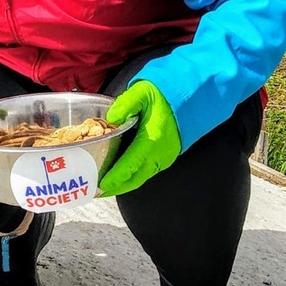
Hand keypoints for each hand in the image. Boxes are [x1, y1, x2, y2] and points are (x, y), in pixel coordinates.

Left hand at [99, 80, 181, 196]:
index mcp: (153, 139)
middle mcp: (160, 153)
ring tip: (103, 187)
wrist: (188, 98)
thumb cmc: (164, 95)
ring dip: (123, 184)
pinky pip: (146, 172)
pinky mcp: (164, 157)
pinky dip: (131, 177)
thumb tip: (112, 119)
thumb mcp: (142, 92)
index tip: (102, 185)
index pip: (132, 164)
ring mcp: (164, 157)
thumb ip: (126, 104)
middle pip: (135, 179)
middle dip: (115, 188)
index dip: (116, 176)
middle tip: (96, 192)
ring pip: (141, 178)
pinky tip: (119, 175)